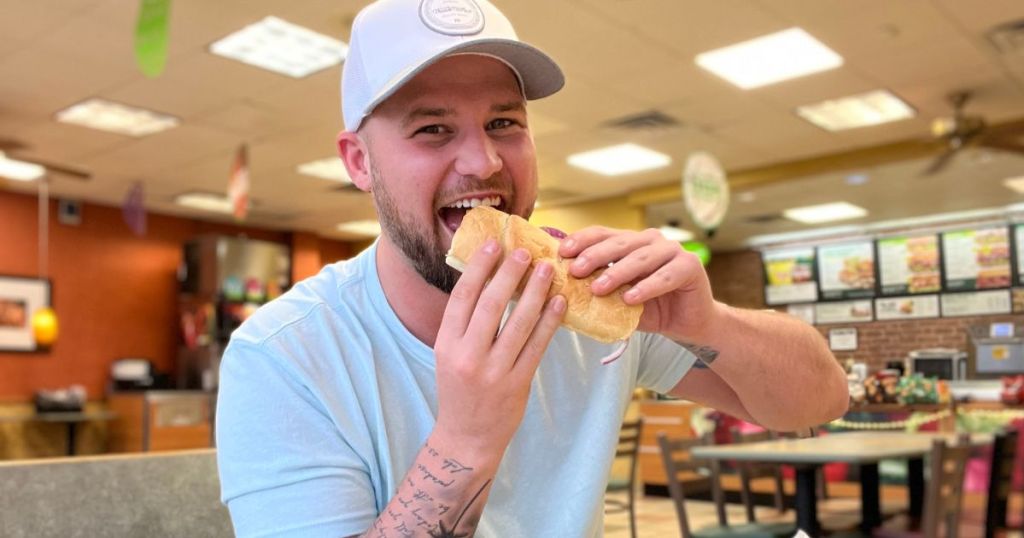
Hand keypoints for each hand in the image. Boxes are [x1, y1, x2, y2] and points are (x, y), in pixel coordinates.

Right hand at [433, 239, 566, 454]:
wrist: (466, 438)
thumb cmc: (459, 390)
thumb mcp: (449, 354)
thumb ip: (464, 323)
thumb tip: (485, 278)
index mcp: (446, 344)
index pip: (463, 297)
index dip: (479, 267)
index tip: (493, 244)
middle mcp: (467, 356)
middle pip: (492, 304)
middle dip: (510, 273)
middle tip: (525, 251)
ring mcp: (494, 371)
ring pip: (519, 322)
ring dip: (536, 292)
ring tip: (547, 270)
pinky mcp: (517, 384)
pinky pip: (537, 346)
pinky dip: (549, 321)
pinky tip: (559, 302)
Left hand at [559, 227, 717, 341]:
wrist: (687, 324)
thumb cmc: (649, 309)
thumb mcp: (617, 299)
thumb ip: (596, 291)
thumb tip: (558, 293)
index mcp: (630, 242)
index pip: (602, 234)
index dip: (582, 240)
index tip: (562, 253)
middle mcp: (650, 240)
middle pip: (619, 243)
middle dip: (595, 256)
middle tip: (576, 270)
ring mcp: (672, 250)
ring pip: (641, 258)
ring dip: (618, 272)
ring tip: (599, 288)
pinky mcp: (690, 266)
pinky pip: (666, 276)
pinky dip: (647, 287)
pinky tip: (631, 298)